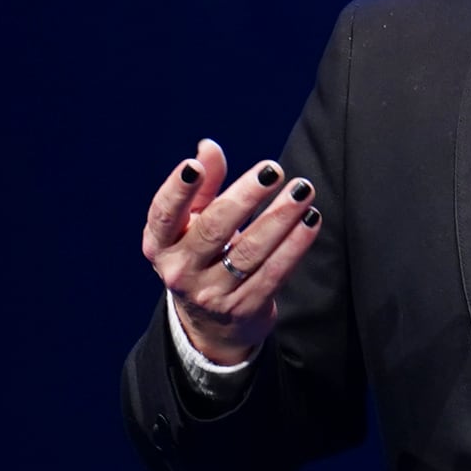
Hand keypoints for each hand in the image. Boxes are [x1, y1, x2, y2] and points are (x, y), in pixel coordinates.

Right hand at [142, 138, 321, 366]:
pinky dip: (294, 246)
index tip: (194, 165)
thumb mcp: (194, 222)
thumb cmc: (202, 255)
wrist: (213, 323)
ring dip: (280, 218)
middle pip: (214, 229)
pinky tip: (310, 221)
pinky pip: (274, 273)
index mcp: (160, 245)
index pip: (164, 214)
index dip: (177, 190)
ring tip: (303, 191)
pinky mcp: (243, 308)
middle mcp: (180, 271)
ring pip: (249, 252)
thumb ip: (203, 186)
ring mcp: (211, 294)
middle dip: (246, 196)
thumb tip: (208, 147)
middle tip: (273, 170)